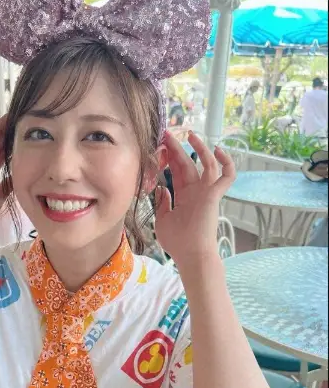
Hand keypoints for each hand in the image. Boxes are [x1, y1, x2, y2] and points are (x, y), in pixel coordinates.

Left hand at [154, 131, 235, 266]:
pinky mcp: (215, 195)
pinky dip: (226, 162)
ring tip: (189, 134)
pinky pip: (227, 175)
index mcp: (184, 196)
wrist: (190, 254)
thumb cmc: (177, 242)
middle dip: (177, 148)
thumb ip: (162, 203)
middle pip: (187, 164)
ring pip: (207, 164)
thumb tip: (162, 187)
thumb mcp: (163, 220)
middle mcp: (196, 191)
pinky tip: (218, 150)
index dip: (169, 158)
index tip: (160, 145)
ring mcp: (207, 192)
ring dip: (200, 148)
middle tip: (167, 133)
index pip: (177, 172)